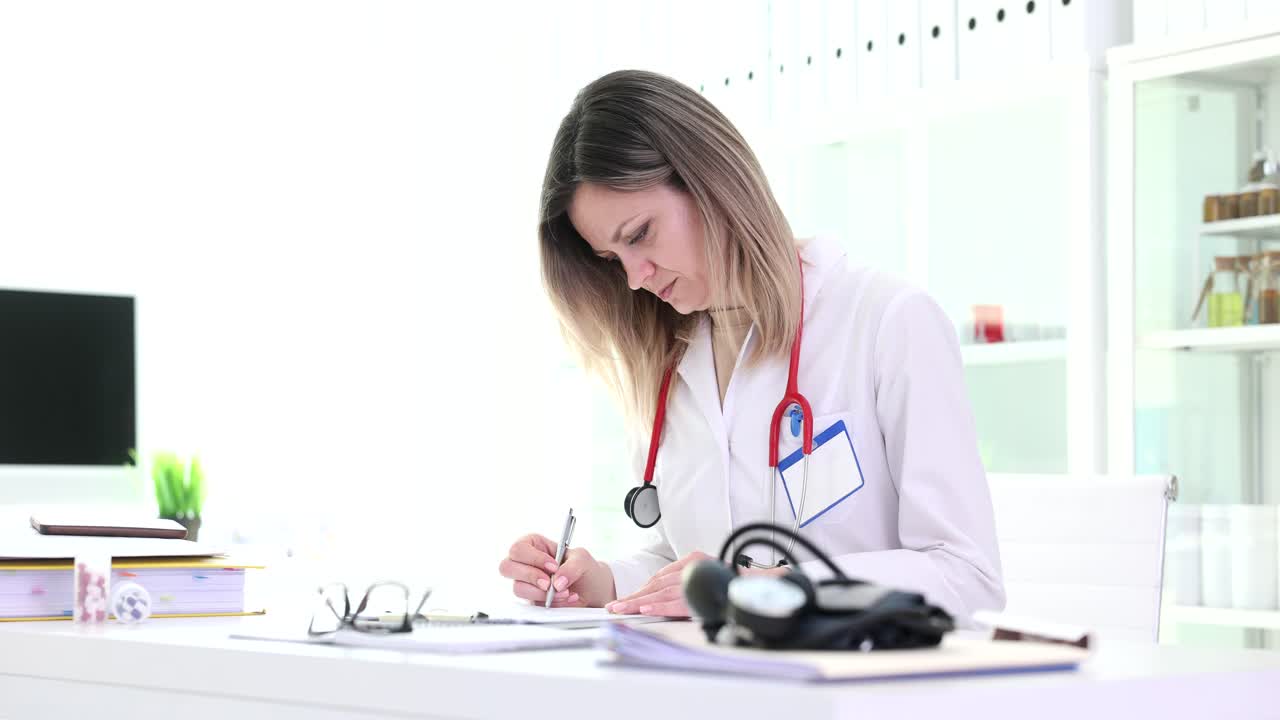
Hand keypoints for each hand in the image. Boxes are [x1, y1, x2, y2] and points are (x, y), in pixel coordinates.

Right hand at [497, 534, 615, 607]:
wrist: (592, 590)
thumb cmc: (583, 568)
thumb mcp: (583, 559)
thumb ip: (572, 566)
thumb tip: (557, 582)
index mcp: (533, 545)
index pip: (519, 548)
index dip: (534, 558)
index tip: (554, 566)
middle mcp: (525, 563)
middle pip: (506, 567)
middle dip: (530, 576)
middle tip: (550, 584)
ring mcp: (526, 583)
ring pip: (518, 588)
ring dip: (542, 593)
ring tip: (565, 592)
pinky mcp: (531, 599)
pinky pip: (530, 603)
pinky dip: (549, 603)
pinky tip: (565, 599)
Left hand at [606, 552, 789, 616]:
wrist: (765, 584)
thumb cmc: (735, 584)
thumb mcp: (706, 577)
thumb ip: (686, 585)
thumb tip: (660, 599)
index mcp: (693, 560)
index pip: (661, 577)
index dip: (642, 590)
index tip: (625, 601)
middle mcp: (694, 564)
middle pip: (657, 584)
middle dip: (634, 597)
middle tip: (614, 607)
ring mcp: (700, 576)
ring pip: (663, 592)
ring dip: (640, 602)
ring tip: (622, 610)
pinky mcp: (705, 589)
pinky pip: (678, 600)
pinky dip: (659, 606)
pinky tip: (645, 610)